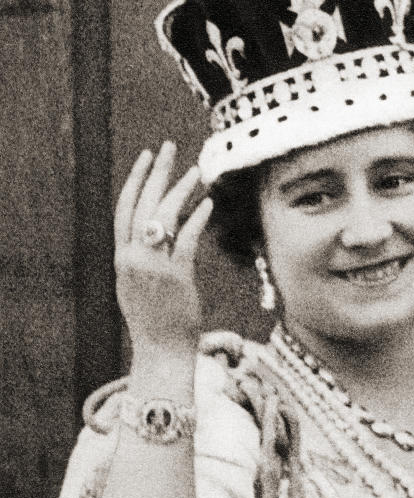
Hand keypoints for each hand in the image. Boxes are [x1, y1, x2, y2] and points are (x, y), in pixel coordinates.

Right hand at [114, 141, 213, 356]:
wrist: (160, 351)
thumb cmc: (155, 320)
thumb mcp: (138, 285)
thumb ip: (142, 258)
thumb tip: (156, 233)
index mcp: (122, 259)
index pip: (124, 209)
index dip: (135, 180)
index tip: (146, 156)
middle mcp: (133, 259)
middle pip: (142, 205)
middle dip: (157, 172)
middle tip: (169, 146)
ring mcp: (153, 268)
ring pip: (163, 218)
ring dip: (180, 191)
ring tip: (196, 171)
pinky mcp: (176, 278)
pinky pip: (186, 241)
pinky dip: (196, 220)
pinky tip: (208, 205)